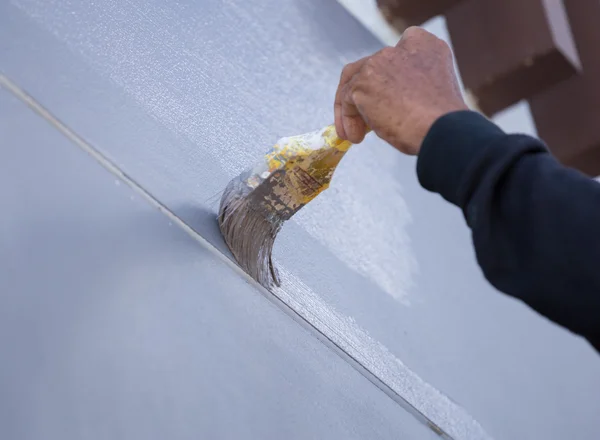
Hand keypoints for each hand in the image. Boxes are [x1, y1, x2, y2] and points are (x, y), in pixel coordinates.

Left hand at [334, 27, 467, 154]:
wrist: (442, 130)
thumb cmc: (441, 121)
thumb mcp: (431, 92)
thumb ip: (410, 86)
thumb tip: (386, 103)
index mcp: (425, 45)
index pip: (394, 55)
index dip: (384, 78)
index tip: (382, 99)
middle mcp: (401, 47)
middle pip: (369, 67)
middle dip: (363, 94)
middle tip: (362, 117)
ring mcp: (380, 62)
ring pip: (353, 83)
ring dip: (350, 109)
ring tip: (354, 132)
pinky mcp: (363, 83)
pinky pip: (346, 101)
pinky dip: (347, 120)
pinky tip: (356, 137)